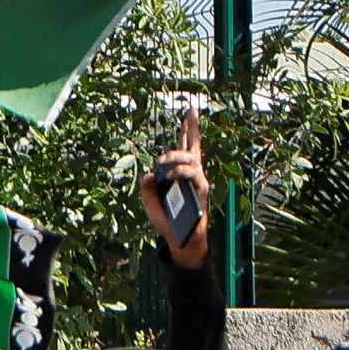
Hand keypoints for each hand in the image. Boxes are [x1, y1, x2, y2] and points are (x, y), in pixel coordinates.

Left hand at [145, 113, 212, 269]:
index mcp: (180, 172)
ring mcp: (198, 180)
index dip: (187, 130)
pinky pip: (193, 174)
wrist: (178, 237)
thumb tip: (148, 174)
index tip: (189, 112)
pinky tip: (170, 174)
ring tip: (162, 160)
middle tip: (191, 112)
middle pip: (194, 145)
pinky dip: (180, 171)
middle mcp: (192, 172)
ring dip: (175, 155)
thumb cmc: (166, 218)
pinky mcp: (201, 190)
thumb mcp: (150, 200)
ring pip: (191, 158)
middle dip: (193, 127)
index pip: (184, 147)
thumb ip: (147, 186)